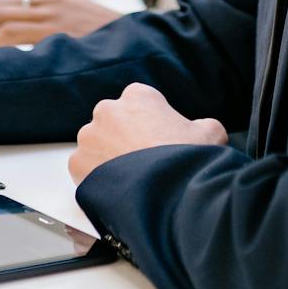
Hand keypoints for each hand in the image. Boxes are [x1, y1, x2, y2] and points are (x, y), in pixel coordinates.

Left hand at [0, 0, 121, 53]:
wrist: (138, 38)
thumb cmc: (110, 35)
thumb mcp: (80, 18)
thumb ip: (55, 22)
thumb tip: (29, 43)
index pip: (8, 3)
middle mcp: (50, 4)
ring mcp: (53, 18)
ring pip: (3, 22)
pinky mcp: (57, 34)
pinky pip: (17, 38)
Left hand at [69, 82, 226, 183]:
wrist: (168, 193)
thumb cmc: (187, 160)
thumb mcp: (210, 132)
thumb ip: (202, 125)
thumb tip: (204, 130)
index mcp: (138, 95)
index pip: (139, 103)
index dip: (149, 123)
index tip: (155, 140)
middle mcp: (108, 109)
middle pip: (114, 122)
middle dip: (123, 138)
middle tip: (141, 161)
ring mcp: (90, 136)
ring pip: (96, 144)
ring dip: (107, 157)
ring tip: (129, 179)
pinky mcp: (77, 162)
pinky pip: (84, 168)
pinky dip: (95, 178)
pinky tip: (116, 188)